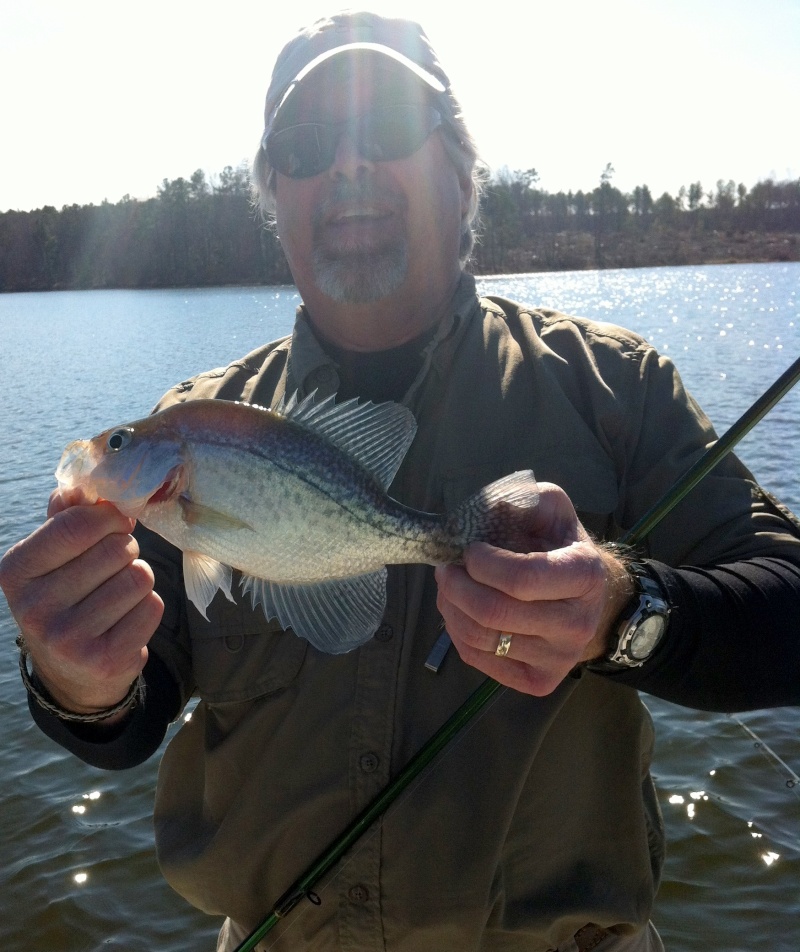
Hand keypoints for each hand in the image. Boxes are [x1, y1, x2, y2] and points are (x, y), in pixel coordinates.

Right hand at [0, 487, 163, 716]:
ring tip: (117, 595)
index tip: (117, 520)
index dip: (109, 517)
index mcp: (16, 572)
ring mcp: (69, 639)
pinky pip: (152, 606)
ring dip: (137, 578)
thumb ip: (65, 518)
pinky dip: (147, 607)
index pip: (76, 525)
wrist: (71, 673)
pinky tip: (125, 620)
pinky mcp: (106, 660)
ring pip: (139, 576)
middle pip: (117, 549)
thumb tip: (81, 486)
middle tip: (113, 565)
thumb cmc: (65, 597)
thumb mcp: (51, 558)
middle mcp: (35, 608)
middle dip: (126, 549)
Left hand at [435, 482, 632, 695]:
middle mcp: (578, 624)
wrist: (587, 599)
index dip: (483, 564)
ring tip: (448, 586)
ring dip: (450, 607)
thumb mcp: (551, 509)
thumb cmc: (559, 547)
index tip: (469, 550)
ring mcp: (559, 659)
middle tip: (445, 568)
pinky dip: (456, 631)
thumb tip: (486, 510)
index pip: (522, 578)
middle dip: (456, 586)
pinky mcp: (538, 682)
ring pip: (480, 638)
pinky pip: (477, 659)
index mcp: (585, 575)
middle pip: (494, 612)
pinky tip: (459, 610)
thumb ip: (523, 500)